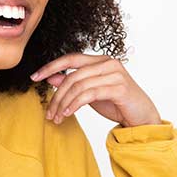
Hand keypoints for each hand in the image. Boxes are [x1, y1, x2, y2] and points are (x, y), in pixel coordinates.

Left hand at [30, 53, 160, 126]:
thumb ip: (74, 84)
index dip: (51, 66)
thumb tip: (51, 78)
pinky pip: (89, 94)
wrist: (142, 117)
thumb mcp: (91, 93)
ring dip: (63, 103)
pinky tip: (68, 114)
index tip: (34, 77)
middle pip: (72, 75)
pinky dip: (75, 104)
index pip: (71, 58)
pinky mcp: (118, 88)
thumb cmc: (118, 104)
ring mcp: (115, 74)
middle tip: (48, 112)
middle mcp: (109, 63)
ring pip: (79, 86)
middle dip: (56, 95)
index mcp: (102, 60)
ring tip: (57, 117)